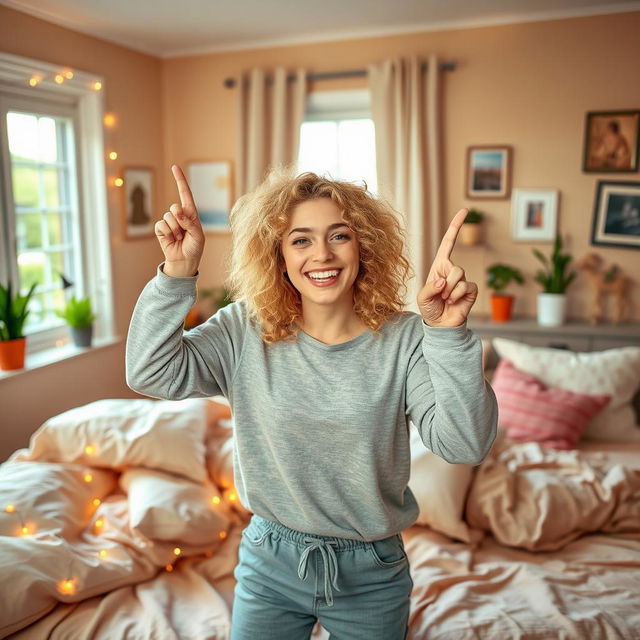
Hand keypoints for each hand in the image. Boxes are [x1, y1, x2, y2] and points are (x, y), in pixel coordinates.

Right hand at [155, 165, 204, 276]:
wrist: (184, 262)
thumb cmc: (194, 248)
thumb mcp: (198, 236)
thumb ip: (189, 223)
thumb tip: (177, 212)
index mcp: (191, 213)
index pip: (185, 193)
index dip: (180, 180)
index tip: (174, 167)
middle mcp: (179, 215)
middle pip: (175, 207)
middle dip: (180, 220)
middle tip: (185, 233)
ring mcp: (169, 221)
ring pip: (168, 218)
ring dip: (175, 230)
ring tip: (179, 239)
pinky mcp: (160, 229)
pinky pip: (161, 225)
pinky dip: (167, 234)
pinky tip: (171, 240)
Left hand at [417, 208, 477, 327]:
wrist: (440, 325)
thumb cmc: (430, 309)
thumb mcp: (422, 297)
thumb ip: (430, 287)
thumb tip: (443, 280)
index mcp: (439, 266)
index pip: (448, 243)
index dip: (456, 227)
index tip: (465, 210)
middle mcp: (452, 270)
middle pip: (453, 266)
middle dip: (444, 283)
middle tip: (440, 295)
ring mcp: (463, 280)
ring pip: (459, 276)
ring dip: (449, 290)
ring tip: (446, 299)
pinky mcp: (471, 289)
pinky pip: (465, 286)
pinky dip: (456, 296)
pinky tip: (454, 303)